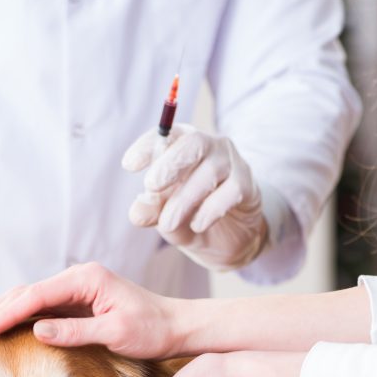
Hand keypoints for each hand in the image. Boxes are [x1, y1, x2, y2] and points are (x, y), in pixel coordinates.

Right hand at [0, 263, 184, 358]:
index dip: (1, 315)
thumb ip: (75, 331)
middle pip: (22, 294)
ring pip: (26, 299)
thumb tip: (36, 330)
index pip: (33, 298)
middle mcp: (76, 278)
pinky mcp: (76, 302)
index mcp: (84, 280)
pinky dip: (14, 317)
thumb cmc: (152, 330)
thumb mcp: (116, 333)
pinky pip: (38, 308)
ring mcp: (75, 289)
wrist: (177, 326)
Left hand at [122, 124, 267, 271]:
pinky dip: (211, 209)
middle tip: (151, 185)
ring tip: (168, 223)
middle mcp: (209, 147)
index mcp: (182, 146)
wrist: (229, 241)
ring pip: (211, 170)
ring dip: (186, 198)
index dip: (147, 146)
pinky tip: (198, 224)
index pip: (166, 135)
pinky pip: (231, 191)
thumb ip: (152, 211)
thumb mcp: (165, 216)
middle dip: (170, 164)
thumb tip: (137, 213)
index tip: (129, 165)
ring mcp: (231, 164)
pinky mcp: (247, 185)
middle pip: (193, 144)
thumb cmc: (191, 216)